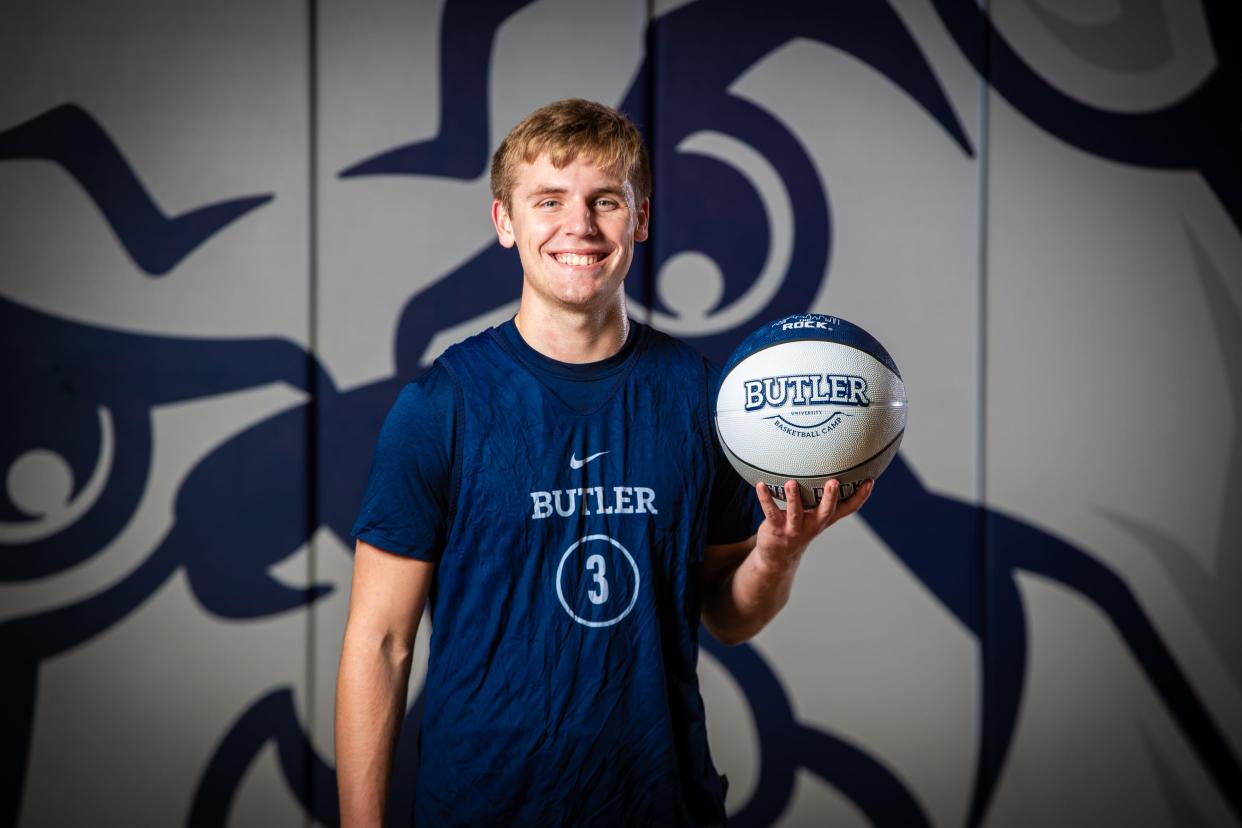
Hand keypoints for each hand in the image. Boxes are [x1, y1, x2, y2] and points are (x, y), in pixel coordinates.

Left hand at [754, 479, 874, 571]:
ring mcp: (794, 528)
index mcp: (824, 519)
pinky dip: (765, 498)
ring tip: (791, 483)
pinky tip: (761, 485)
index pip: (847, 509)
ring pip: (795, 513)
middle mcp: (813, 524)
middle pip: (825, 512)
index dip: (860, 497)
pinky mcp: (776, 529)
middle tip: (834, 482)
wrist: (778, 557)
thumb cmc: (799, 528)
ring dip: (794, 498)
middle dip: (830, 498)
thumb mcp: (814, 516)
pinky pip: (770, 512)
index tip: (870, 481)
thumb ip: (823, 498)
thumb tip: (829, 468)